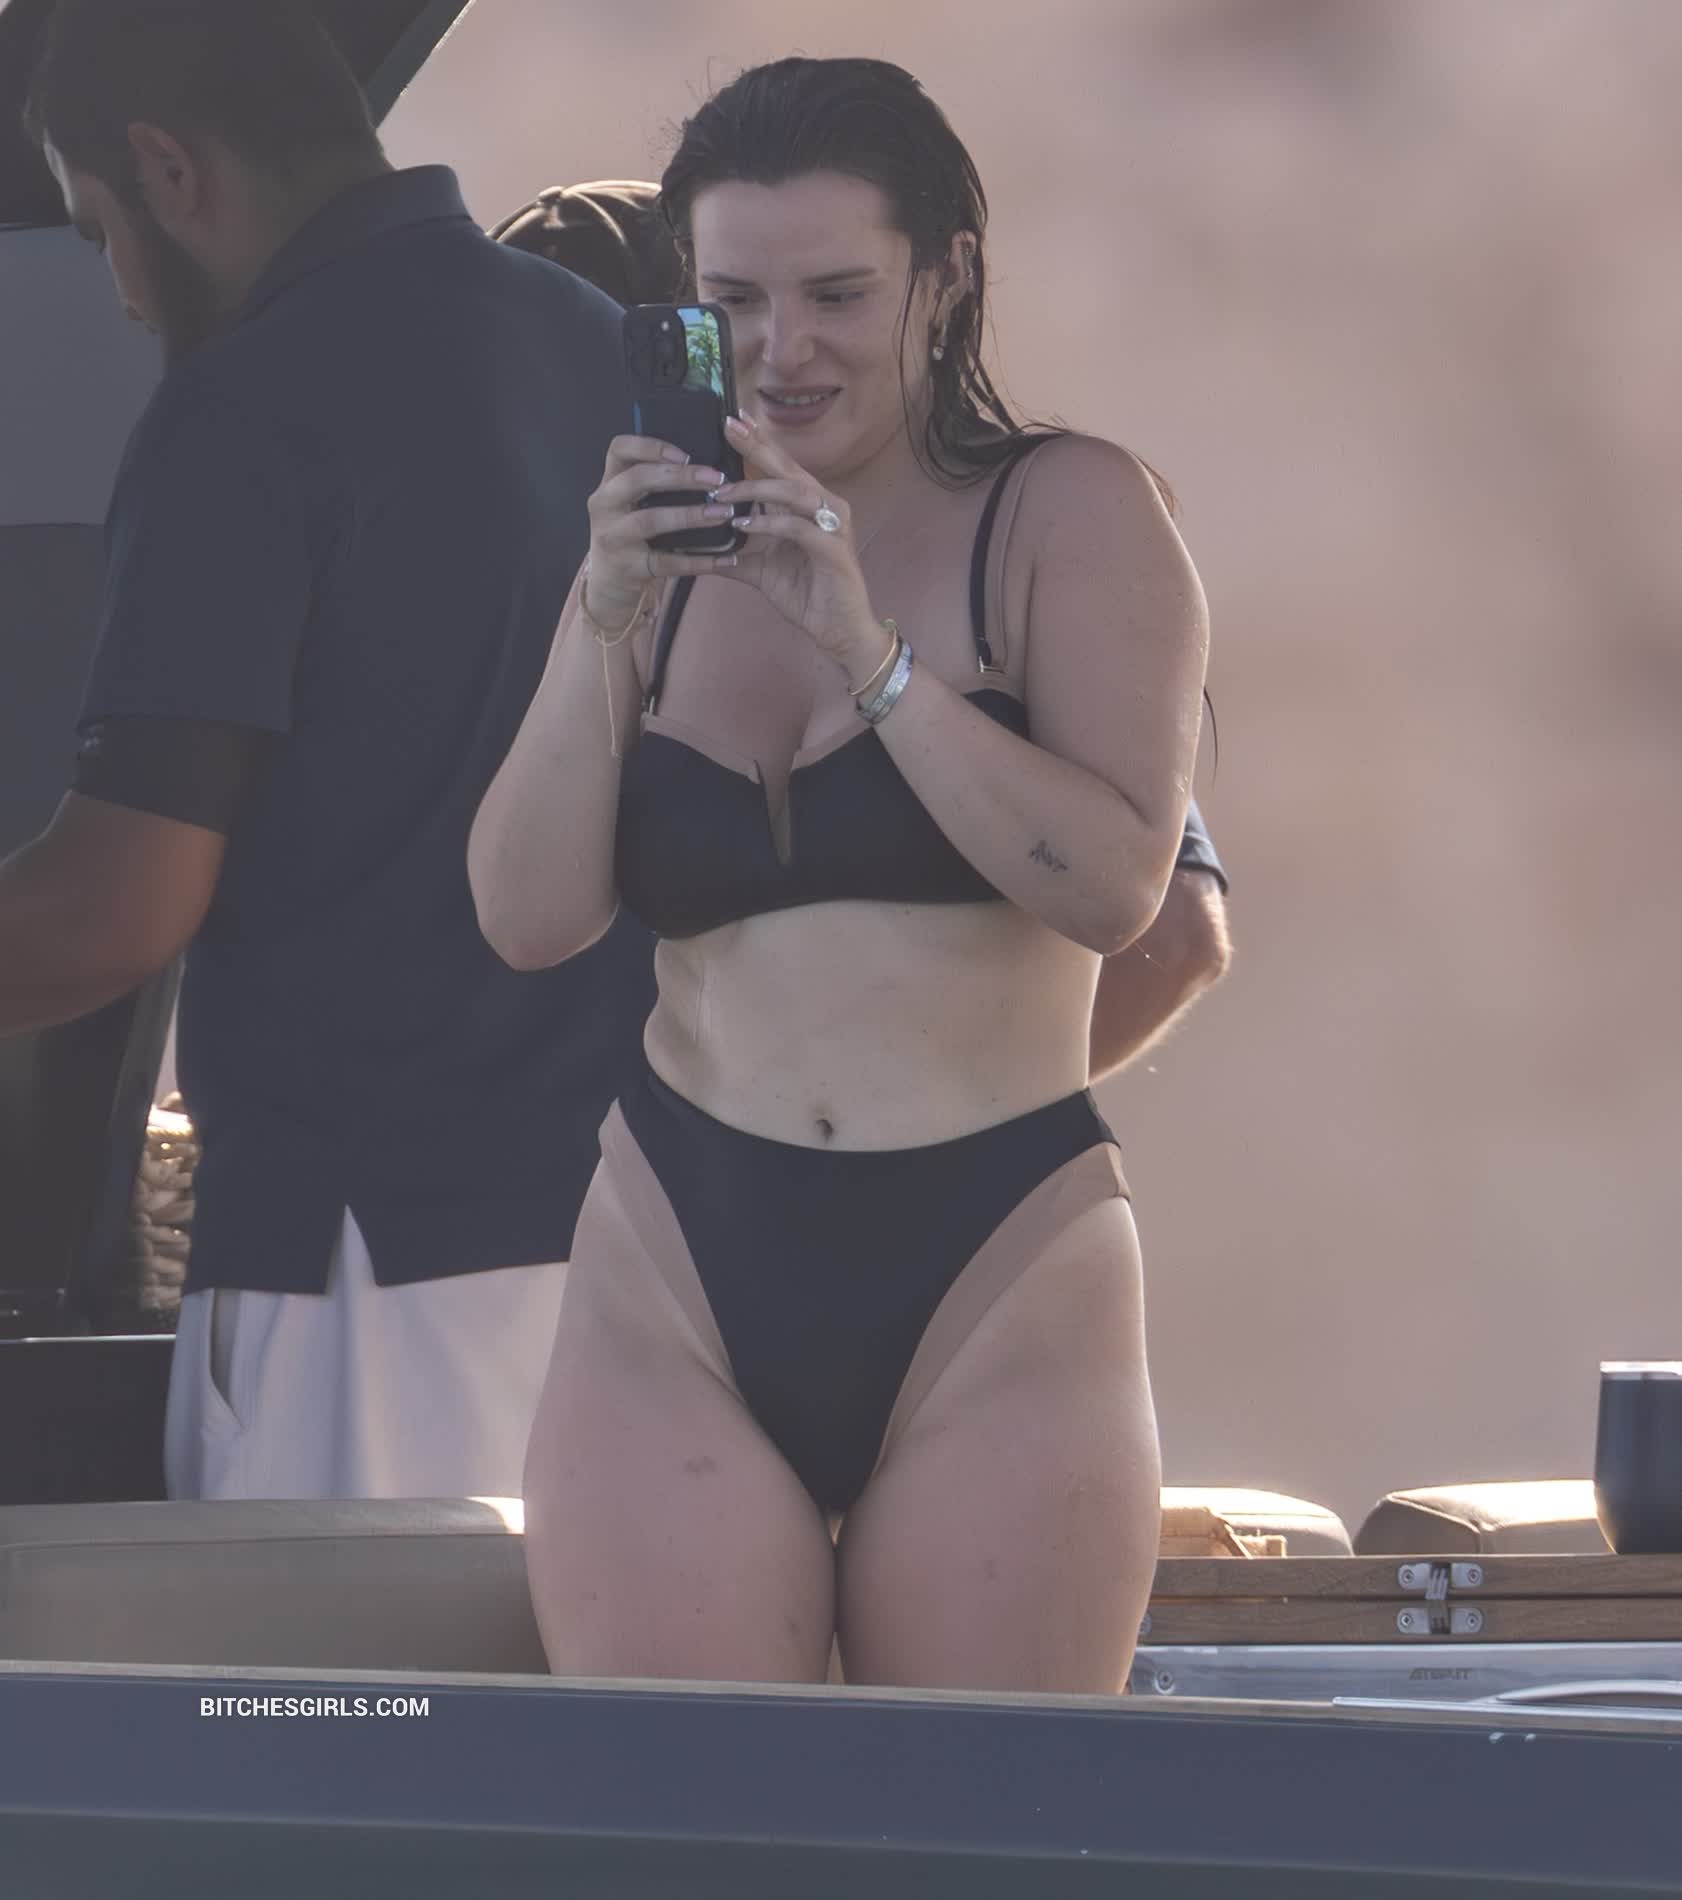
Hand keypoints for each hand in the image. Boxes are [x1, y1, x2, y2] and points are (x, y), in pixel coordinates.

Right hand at [581, 435, 739, 627]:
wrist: (609, 579)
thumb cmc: (630, 531)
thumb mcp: (630, 501)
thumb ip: (654, 480)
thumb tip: (706, 464)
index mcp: (609, 482)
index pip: (619, 449)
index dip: (651, 447)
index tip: (685, 454)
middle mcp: (605, 505)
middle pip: (638, 479)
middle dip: (680, 477)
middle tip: (716, 479)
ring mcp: (614, 537)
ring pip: (650, 520)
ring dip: (690, 515)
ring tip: (722, 513)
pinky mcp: (628, 567)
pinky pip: (667, 563)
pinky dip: (698, 561)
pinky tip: (725, 558)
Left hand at [710, 415, 887, 680]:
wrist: (838, 630)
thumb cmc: (806, 594)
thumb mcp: (761, 570)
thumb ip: (734, 553)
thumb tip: (697, 547)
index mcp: (809, 506)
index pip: (780, 467)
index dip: (758, 443)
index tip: (731, 421)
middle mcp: (825, 506)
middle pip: (788, 468)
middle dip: (757, 447)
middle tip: (729, 427)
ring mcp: (833, 526)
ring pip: (794, 492)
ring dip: (755, 491)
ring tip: (722, 494)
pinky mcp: (834, 549)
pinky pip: (799, 527)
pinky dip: (770, 524)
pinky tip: (744, 524)